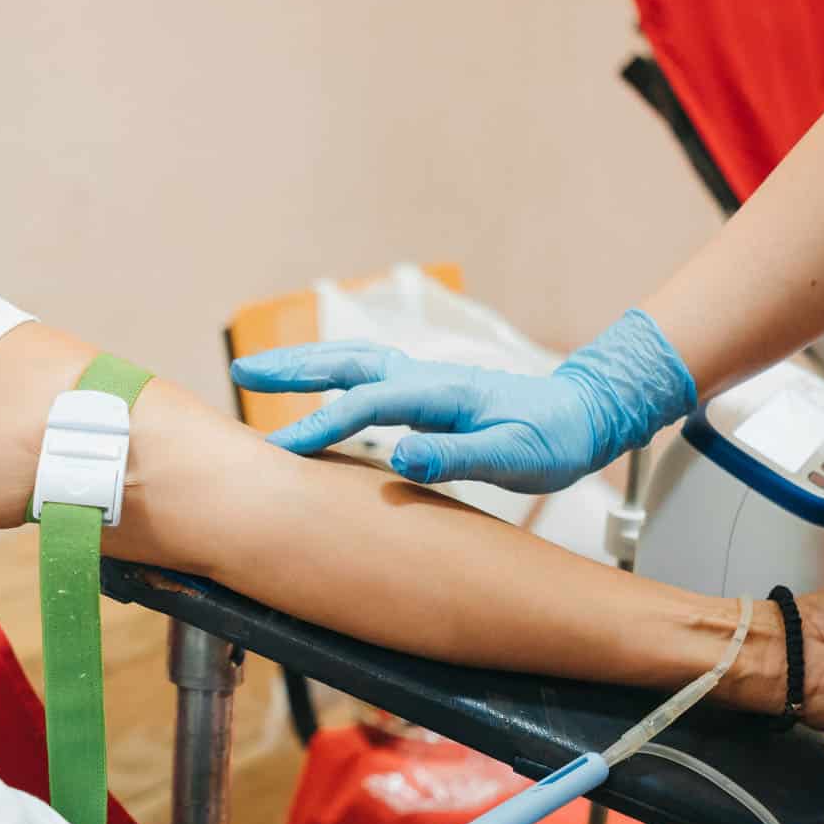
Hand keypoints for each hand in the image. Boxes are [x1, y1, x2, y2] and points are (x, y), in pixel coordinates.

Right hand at [229, 343, 607, 491]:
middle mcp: (425, 379)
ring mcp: (423, 384)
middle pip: (347, 365)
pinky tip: (312, 401)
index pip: (367, 406)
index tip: (279, 450)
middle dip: (293, 369)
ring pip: (352, 366)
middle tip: (240, 372)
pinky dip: (329, 382)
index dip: (320, 426)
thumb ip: (458, 457)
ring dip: (304, 368)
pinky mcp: (425, 396)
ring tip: (257, 376)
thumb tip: (400, 456)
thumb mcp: (514, 458)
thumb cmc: (552, 441)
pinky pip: (365, 382)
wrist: (583, 418)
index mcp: (441, 394)